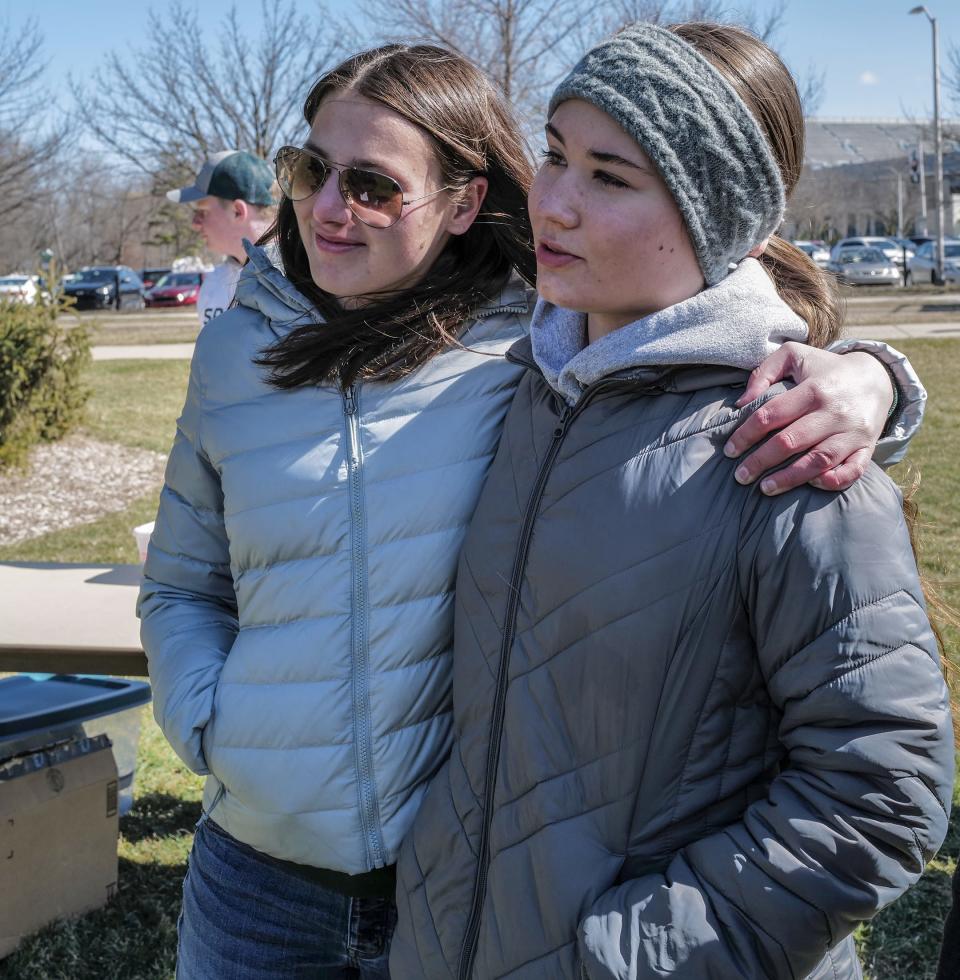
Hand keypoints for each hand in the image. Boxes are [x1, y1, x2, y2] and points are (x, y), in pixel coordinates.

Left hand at [723, 343, 894, 494]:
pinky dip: (833, 480)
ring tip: (765, 488)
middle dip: (760, 461)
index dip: (746, 434)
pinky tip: (812, 484)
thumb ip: (764, 373)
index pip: (772, 415)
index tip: (730, 450)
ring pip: (819, 460)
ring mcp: (853, 431)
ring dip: (790, 478)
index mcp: (814, 388)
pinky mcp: (868, 447)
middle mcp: (835, 411)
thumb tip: (741, 403)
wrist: (876, 377)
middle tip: (740, 476)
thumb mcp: (794, 356)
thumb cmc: (824, 369)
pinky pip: (853, 470)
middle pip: (791, 441)